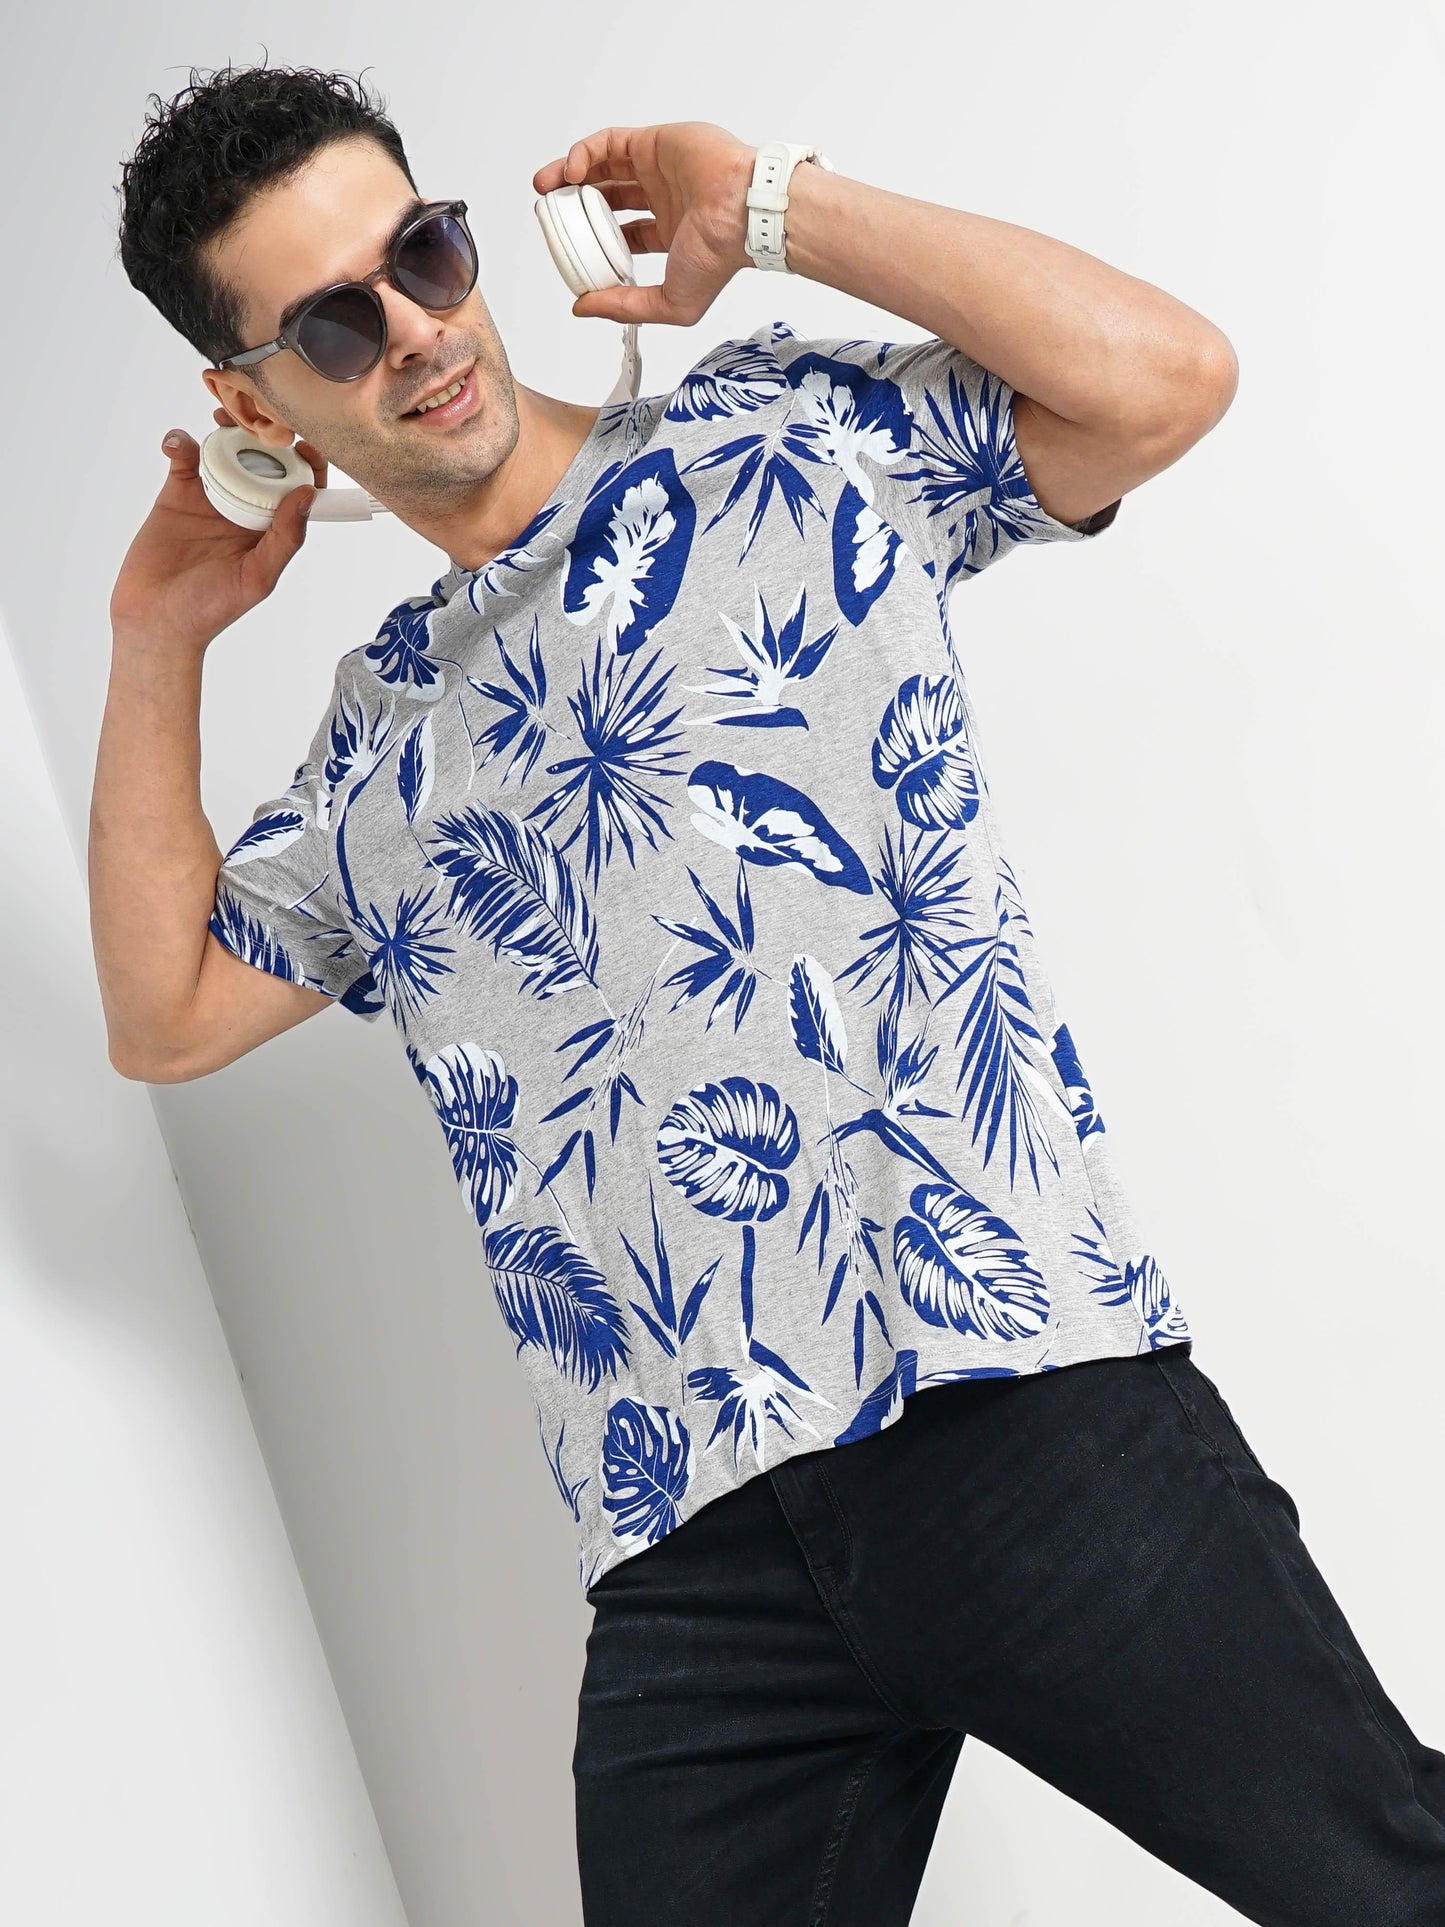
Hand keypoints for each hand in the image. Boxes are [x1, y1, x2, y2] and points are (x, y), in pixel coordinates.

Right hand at [108, 405, 328, 651]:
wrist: (156, 620)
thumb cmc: (210, 609)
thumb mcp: (258, 577)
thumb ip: (285, 538)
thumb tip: (307, 495)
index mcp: (272, 527)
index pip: (298, 486)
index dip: (305, 462)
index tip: (303, 442)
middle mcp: (246, 508)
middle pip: (262, 459)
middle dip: (263, 434)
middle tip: (258, 414)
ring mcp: (212, 498)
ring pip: (223, 451)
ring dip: (224, 430)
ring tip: (221, 418)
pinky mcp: (177, 494)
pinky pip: (183, 458)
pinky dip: (180, 443)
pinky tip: (179, 445)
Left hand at [532, 122, 755, 326]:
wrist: (742, 211)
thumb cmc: (720, 255)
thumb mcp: (668, 303)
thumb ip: (625, 306)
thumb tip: (583, 307)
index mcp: (672, 232)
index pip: (624, 234)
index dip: (594, 240)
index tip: (571, 247)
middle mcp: (664, 198)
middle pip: (608, 196)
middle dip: (576, 204)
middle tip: (551, 212)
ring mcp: (658, 169)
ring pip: (604, 166)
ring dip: (571, 174)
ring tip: (546, 186)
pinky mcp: (653, 142)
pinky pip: (610, 141)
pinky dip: (585, 152)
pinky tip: (571, 171)